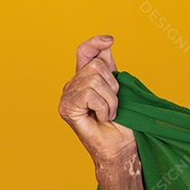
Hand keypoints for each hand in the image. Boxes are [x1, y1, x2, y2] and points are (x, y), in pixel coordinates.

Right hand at [58, 35, 138, 178]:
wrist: (121, 149)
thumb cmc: (123, 124)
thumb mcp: (119, 90)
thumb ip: (109, 67)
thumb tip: (107, 42)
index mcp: (85, 79)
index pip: (85, 52)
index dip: (95, 43)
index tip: (110, 40)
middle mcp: (73, 85)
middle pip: (95, 66)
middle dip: (113, 87)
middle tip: (114, 107)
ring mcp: (67, 96)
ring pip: (93, 80)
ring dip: (110, 101)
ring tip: (109, 114)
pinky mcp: (66, 108)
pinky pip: (89, 94)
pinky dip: (103, 107)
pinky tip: (101, 118)